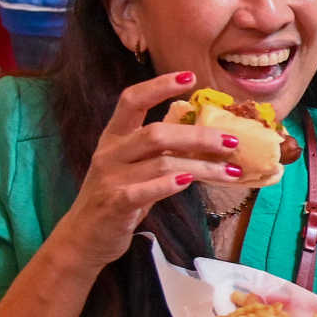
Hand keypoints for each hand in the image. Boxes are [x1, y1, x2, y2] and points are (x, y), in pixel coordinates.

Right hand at [48, 71, 248, 272]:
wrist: (83, 239)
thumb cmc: (117, 199)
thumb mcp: (134, 168)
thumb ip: (160, 151)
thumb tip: (204, 135)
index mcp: (114, 137)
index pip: (132, 100)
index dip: (159, 85)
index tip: (190, 77)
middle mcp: (110, 153)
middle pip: (156, 134)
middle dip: (199, 135)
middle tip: (233, 141)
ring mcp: (111, 179)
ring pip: (161, 163)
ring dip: (201, 166)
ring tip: (232, 172)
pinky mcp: (114, 205)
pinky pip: (143, 191)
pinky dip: (168, 185)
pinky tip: (189, 181)